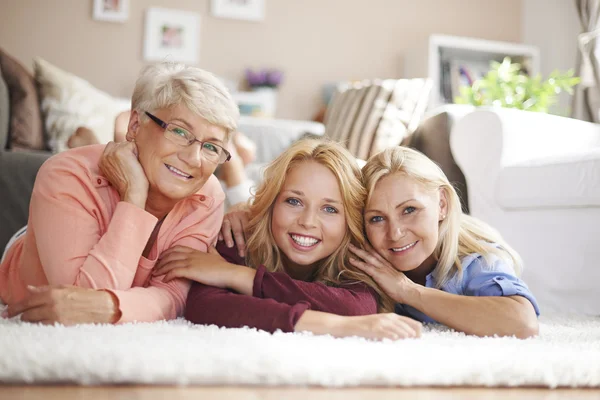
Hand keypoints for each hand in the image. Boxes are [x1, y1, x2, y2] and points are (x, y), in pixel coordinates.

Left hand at [3, 285, 119, 324]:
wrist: (103, 307)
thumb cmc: (86, 297)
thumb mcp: (65, 288)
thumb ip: (45, 288)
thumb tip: (29, 288)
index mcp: (52, 293)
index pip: (26, 301)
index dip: (14, 307)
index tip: (8, 311)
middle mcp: (51, 306)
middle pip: (27, 314)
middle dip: (22, 315)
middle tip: (19, 316)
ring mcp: (55, 318)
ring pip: (33, 322)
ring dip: (31, 321)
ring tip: (33, 320)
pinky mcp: (60, 327)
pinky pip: (42, 329)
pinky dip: (40, 327)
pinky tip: (42, 325)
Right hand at [99, 140, 148, 207]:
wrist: (131, 192)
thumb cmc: (129, 185)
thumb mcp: (117, 172)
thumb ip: (116, 161)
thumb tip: (126, 151)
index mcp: (102, 160)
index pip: (113, 146)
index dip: (124, 153)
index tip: (127, 166)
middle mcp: (105, 155)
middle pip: (121, 144)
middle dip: (129, 152)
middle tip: (130, 167)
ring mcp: (112, 152)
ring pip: (127, 144)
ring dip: (134, 153)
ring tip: (133, 167)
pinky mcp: (122, 151)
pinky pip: (134, 145)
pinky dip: (138, 153)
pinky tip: (136, 164)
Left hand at [153, 246, 254, 292]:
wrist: (229, 273)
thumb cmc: (224, 267)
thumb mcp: (217, 255)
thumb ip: (212, 250)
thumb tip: (211, 245)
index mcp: (197, 251)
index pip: (178, 248)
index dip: (167, 252)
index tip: (162, 257)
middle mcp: (192, 255)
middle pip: (171, 255)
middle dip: (161, 261)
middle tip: (155, 267)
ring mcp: (191, 262)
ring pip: (170, 263)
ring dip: (161, 269)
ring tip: (156, 274)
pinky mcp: (191, 271)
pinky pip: (175, 272)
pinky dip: (167, 275)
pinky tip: (164, 280)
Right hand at [218, 206, 249, 256]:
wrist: (234, 212)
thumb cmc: (245, 223)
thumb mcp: (250, 225)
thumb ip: (254, 233)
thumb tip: (262, 248)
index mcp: (247, 216)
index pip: (248, 229)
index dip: (250, 240)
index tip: (252, 252)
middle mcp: (236, 215)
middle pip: (238, 230)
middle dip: (240, 243)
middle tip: (242, 254)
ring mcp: (227, 217)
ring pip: (227, 227)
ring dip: (228, 237)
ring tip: (230, 246)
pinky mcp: (219, 220)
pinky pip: (218, 227)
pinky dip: (219, 233)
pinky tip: (220, 240)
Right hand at [309, 312, 421, 340]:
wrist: (347, 325)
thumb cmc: (363, 327)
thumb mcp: (380, 324)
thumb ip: (392, 328)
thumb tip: (405, 338)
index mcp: (391, 316)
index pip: (412, 323)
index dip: (418, 332)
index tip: (419, 341)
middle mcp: (388, 317)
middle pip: (408, 327)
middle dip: (414, 337)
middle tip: (416, 346)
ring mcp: (380, 322)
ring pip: (399, 330)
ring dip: (406, 338)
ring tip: (409, 345)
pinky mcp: (374, 328)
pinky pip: (387, 333)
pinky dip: (393, 338)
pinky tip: (396, 342)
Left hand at [348, 243, 414, 303]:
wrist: (408, 291)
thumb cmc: (403, 287)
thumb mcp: (396, 277)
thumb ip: (389, 273)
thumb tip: (384, 275)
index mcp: (388, 264)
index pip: (378, 253)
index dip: (371, 247)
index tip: (364, 241)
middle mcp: (384, 263)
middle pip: (372, 252)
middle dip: (363, 245)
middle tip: (354, 240)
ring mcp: (381, 268)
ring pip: (368, 257)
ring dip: (358, 251)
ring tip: (350, 246)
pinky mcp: (379, 274)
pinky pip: (366, 267)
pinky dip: (358, 263)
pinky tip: (351, 260)